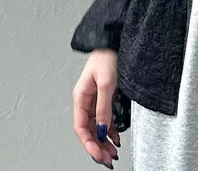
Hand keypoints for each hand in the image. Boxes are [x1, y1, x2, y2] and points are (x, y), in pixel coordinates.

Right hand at [72, 48, 120, 167]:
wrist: (116, 40)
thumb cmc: (108, 55)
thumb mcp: (106, 82)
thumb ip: (104, 106)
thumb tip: (103, 129)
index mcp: (81, 97)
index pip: (81, 127)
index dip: (89, 143)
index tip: (98, 154)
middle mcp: (87, 100)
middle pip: (90, 129)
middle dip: (98, 146)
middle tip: (108, 159)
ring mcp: (96, 99)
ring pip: (98, 126)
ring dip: (104, 140)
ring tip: (113, 153)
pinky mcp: (107, 96)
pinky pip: (106, 118)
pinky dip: (111, 129)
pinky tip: (116, 137)